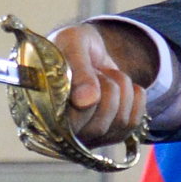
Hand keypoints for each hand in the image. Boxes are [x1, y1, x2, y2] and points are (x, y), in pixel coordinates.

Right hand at [53, 21, 153, 145]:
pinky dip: (136, 97)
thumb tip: (86, 102)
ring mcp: (89, 137)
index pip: (73, 124)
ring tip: (105, 76)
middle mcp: (63, 134)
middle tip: (97, 71)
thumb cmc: (70, 44)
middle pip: (99, 126)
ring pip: (121, 123)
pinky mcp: (111, 134)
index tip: (89, 70)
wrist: (84, 48)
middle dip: (108, 88)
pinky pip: (134, 122)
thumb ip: (78, 71)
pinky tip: (123, 86)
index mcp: (44, 114)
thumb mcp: (72, 44)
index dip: (89, 95)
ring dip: (123, 89)